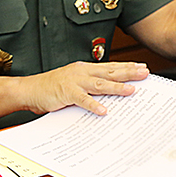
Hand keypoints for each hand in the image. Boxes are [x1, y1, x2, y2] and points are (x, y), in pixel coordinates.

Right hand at [20, 61, 148, 115]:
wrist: (30, 89)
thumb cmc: (52, 87)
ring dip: (117, 87)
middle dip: (129, 72)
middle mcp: (82, 72)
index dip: (127, 66)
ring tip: (131, 91)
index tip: (142, 67)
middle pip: (110, 72)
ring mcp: (74, 81)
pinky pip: (82, 99)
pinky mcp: (66, 93)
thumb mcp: (75, 82)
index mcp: (85, 68)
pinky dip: (94, 104)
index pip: (111, 66)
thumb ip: (91, 85)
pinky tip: (104, 110)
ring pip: (100, 84)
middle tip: (145, 74)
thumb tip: (110, 91)